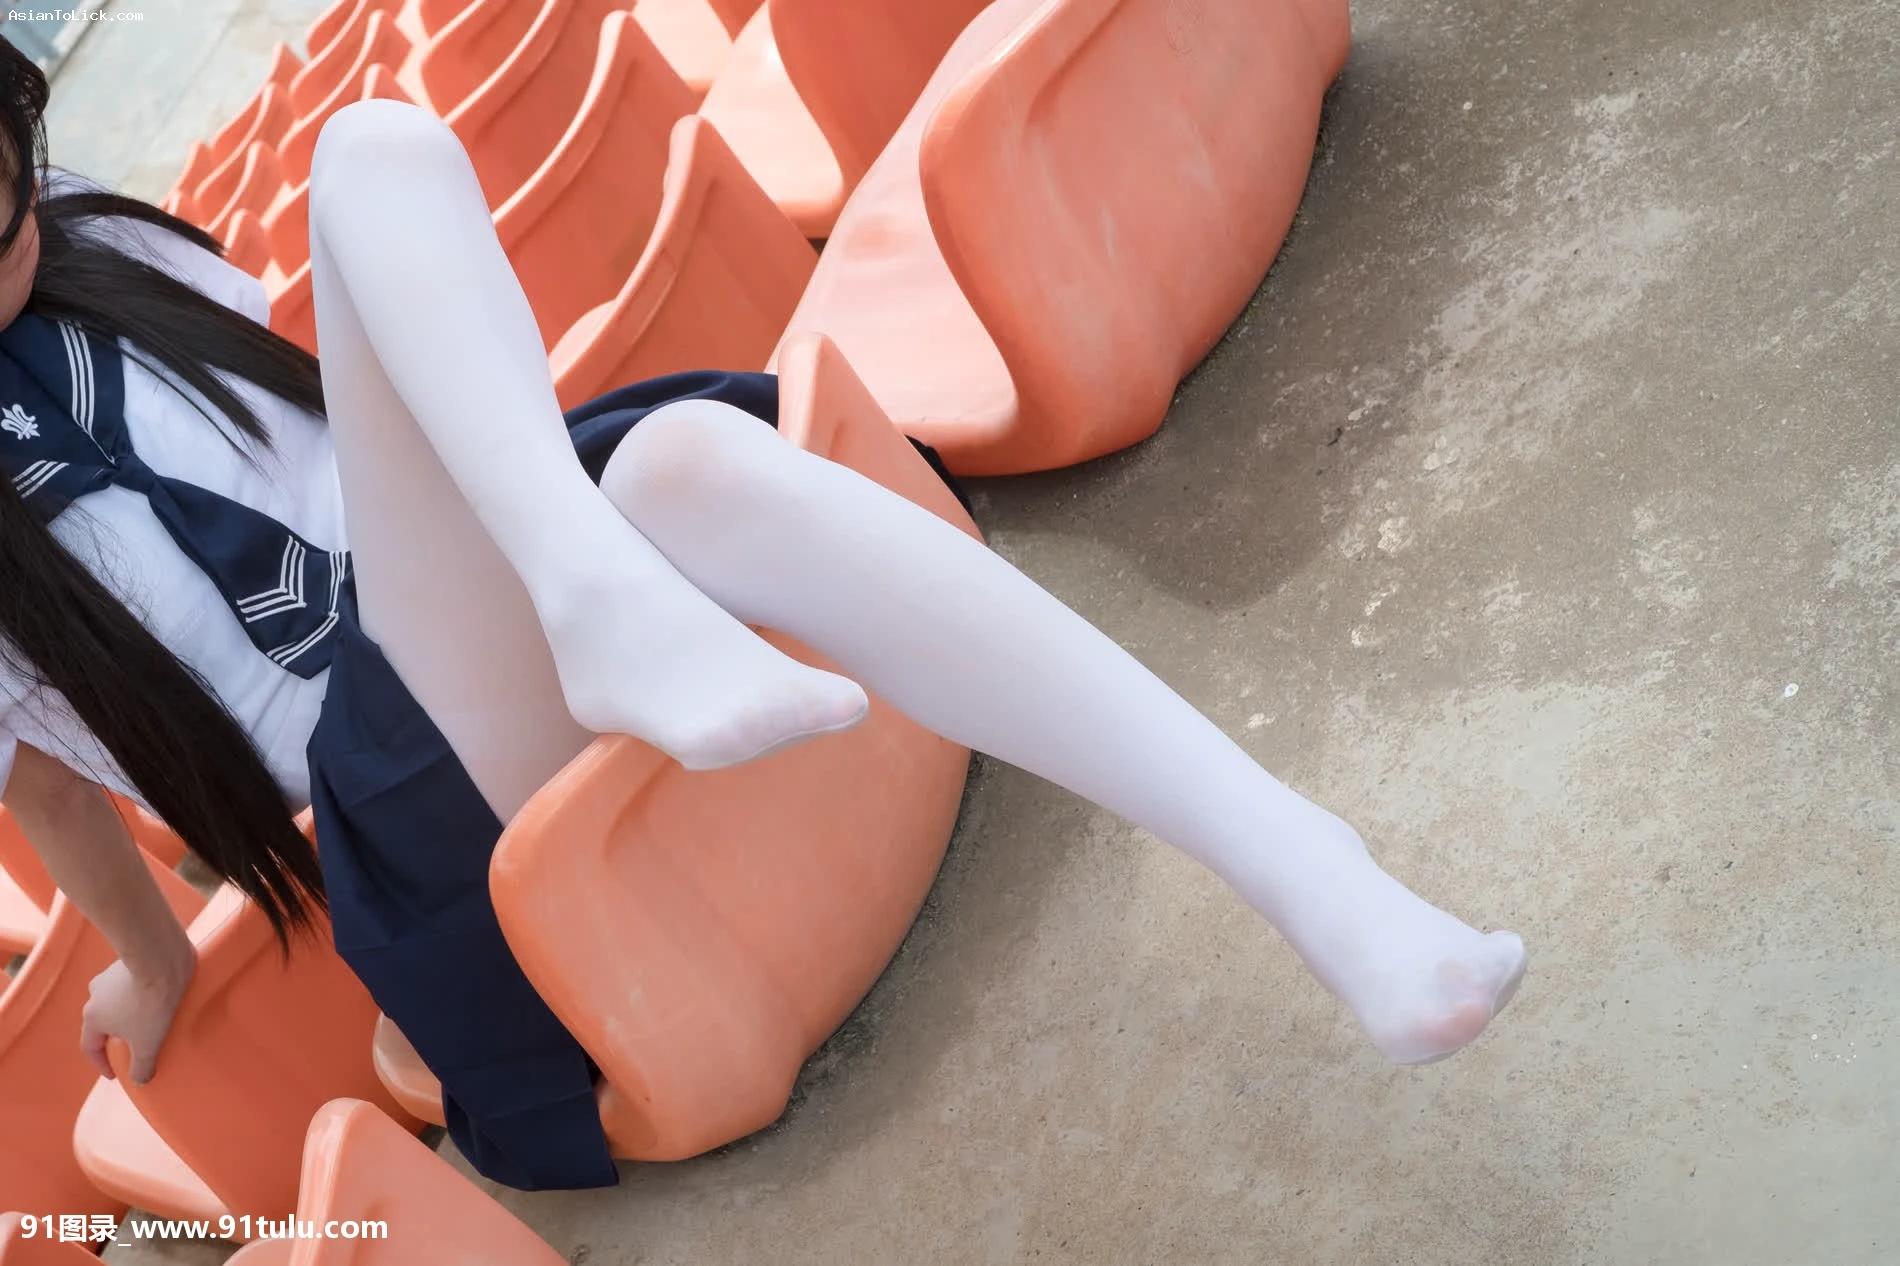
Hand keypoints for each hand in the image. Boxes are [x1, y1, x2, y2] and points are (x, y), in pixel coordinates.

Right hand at [80, 950, 194, 1084]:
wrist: (161, 957)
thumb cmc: (150, 1002)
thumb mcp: (147, 1043)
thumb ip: (141, 1066)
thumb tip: (140, 1080)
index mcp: (92, 1016)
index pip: (90, 1047)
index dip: (102, 1063)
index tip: (113, 1073)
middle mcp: (95, 994)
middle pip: (104, 1023)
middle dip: (118, 1036)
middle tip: (135, 1046)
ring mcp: (111, 975)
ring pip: (118, 1001)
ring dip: (131, 1012)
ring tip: (153, 1020)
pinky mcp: (130, 961)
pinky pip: (134, 984)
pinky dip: (143, 993)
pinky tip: (162, 997)